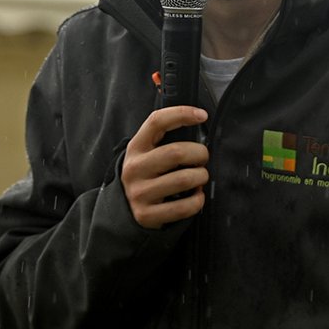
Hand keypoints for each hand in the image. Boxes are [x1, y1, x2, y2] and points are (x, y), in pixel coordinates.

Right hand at [121, 106, 209, 228]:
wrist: (125, 209)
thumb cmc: (148, 174)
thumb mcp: (147, 152)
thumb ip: (165, 137)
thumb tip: (197, 119)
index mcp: (136, 147)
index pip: (157, 121)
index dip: (181, 113)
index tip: (202, 115)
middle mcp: (135, 168)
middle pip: (177, 152)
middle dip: (200, 154)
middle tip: (202, 159)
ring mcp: (139, 192)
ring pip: (184, 179)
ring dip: (201, 177)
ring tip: (199, 178)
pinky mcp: (146, 215)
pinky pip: (184, 207)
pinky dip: (197, 201)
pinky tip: (196, 196)